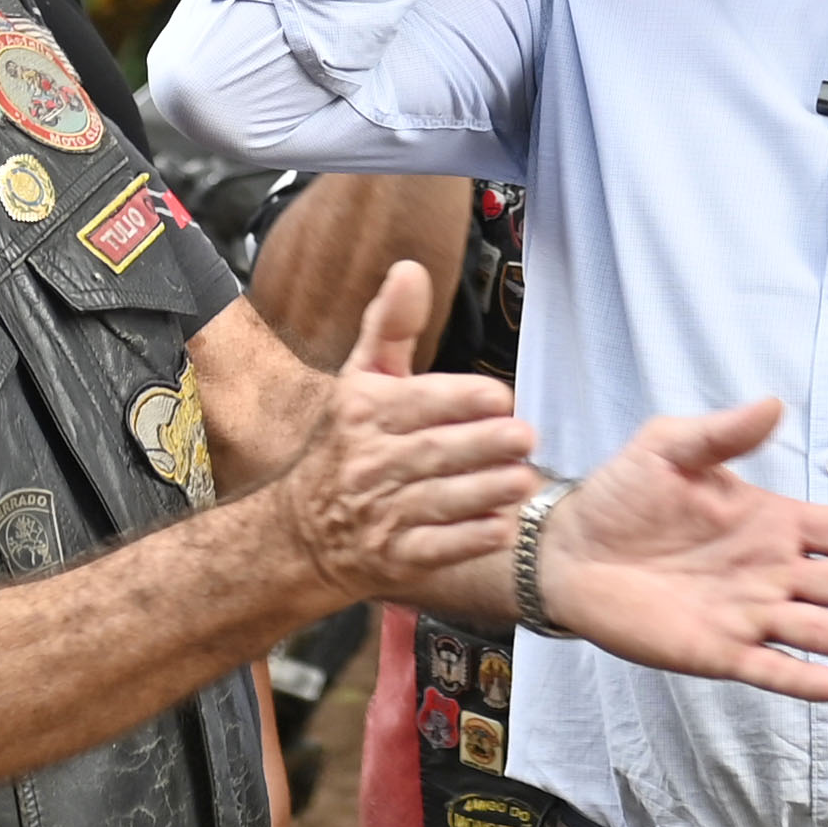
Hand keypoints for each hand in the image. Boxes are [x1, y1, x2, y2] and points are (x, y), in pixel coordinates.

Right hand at [271, 262, 544, 603]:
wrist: (302, 532)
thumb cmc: (346, 444)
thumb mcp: (361, 379)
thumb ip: (392, 325)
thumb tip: (410, 269)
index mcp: (364, 412)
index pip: (416, 402)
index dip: (460, 400)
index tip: (500, 398)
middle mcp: (369, 463)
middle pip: (433, 452)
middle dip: (482, 445)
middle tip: (525, 438)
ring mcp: (380, 514)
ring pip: (438, 500)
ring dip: (484, 490)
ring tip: (524, 480)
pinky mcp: (394, 557)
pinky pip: (436, 548)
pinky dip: (469, 539)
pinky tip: (501, 527)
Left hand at [538, 415, 827, 699]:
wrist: (566, 548)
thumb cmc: (620, 494)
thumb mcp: (669, 448)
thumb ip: (722, 433)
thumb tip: (773, 404)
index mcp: (769, 523)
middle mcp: (769, 572)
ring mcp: (746, 614)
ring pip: (817, 631)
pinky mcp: (715, 651)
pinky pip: (768, 668)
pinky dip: (803, 680)